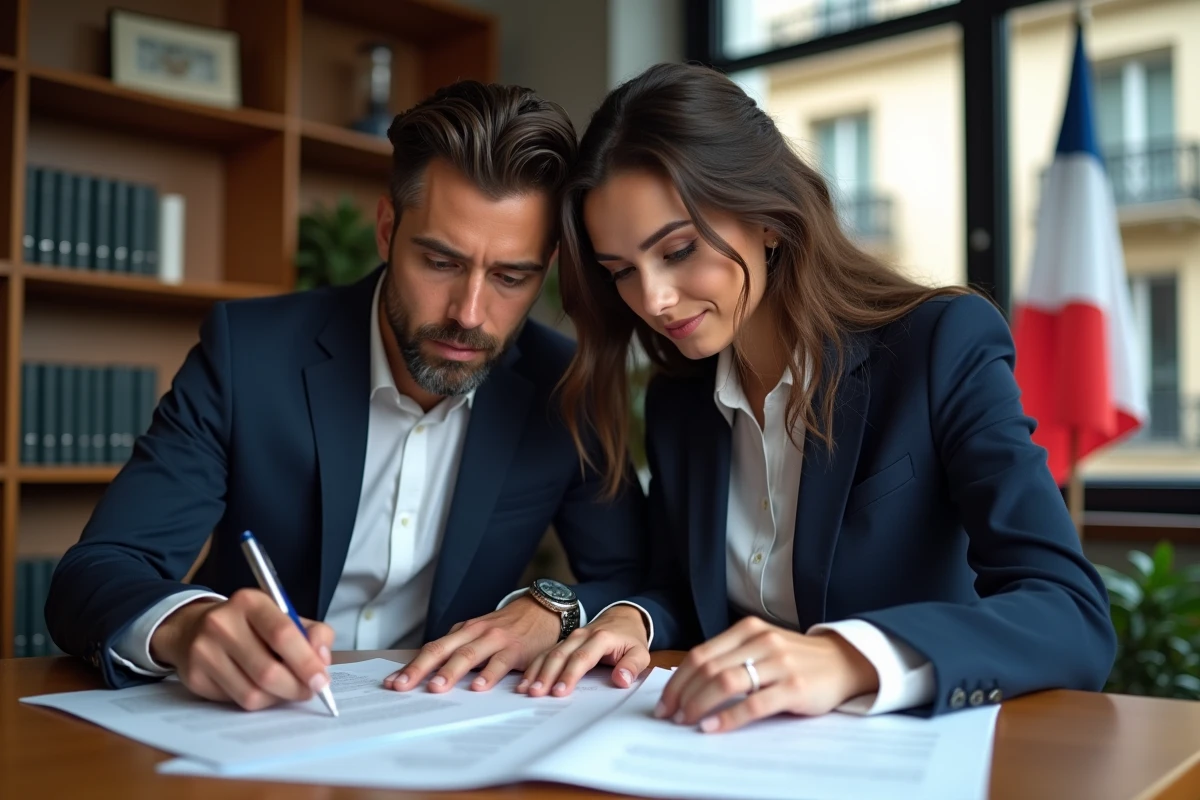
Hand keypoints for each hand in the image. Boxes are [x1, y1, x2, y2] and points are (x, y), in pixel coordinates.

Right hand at [149, 589, 333, 711]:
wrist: (193, 629)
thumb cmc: (250, 625)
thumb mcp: (283, 616)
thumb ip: (313, 633)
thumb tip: (322, 660)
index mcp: (250, 602)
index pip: (282, 634)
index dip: (306, 661)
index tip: (321, 680)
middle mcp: (222, 623)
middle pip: (268, 671)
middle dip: (296, 688)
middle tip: (309, 691)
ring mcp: (204, 651)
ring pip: (252, 693)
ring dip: (278, 698)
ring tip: (286, 689)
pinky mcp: (195, 677)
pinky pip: (236, 701)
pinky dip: (258, 701)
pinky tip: (260, 688)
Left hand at [383, 595, 559, 692]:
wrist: (543, 611)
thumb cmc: (507, 628)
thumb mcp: (480, 634)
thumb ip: (459, 650)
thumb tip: (430, 675)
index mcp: (463, 632)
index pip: (433, 649)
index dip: (413, 666)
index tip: (392, 683)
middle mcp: (475, 632)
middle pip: (443, 650)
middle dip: (421, 669)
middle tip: (403, 685)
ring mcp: (496, 639)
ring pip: (469, 655)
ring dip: (451, 672)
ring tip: (436, 688)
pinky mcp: (517, 648)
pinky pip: (501, 662)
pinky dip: (489, 675)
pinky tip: (480, 687)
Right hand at [518, 605, 649, 696]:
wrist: (623, 618)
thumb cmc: (630, 638)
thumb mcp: (640, 652)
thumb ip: (632, 666)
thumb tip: (621, 680)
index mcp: (601, 638)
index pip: (583, 658)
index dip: (570, 675)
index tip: (560, 691)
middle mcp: (581, 636)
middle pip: (560, 655)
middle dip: (547, 675)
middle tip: (537, 694)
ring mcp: (570, 638)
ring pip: (549, 653)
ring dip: (536, 671)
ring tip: (526, 689)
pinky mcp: (564, 643)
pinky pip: (546, 654)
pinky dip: (534, 667)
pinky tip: (525, 681)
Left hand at [656, 616, 877, 733]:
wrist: (843, 661)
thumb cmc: (795, 659)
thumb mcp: (761, 647)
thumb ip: (731, 657)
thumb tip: (689, 684)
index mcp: (748, 630)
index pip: (701, 654)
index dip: (678, 680)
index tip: (665, 702)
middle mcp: (761, 641)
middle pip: (708, 668)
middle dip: (682, 694)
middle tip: (669, 716)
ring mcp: (778, 663)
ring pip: (726, 682)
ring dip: (699, 704)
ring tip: (686, 721)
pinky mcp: (794, 687)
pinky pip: (753, 704)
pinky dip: (728, 717)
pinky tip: (713, 727)